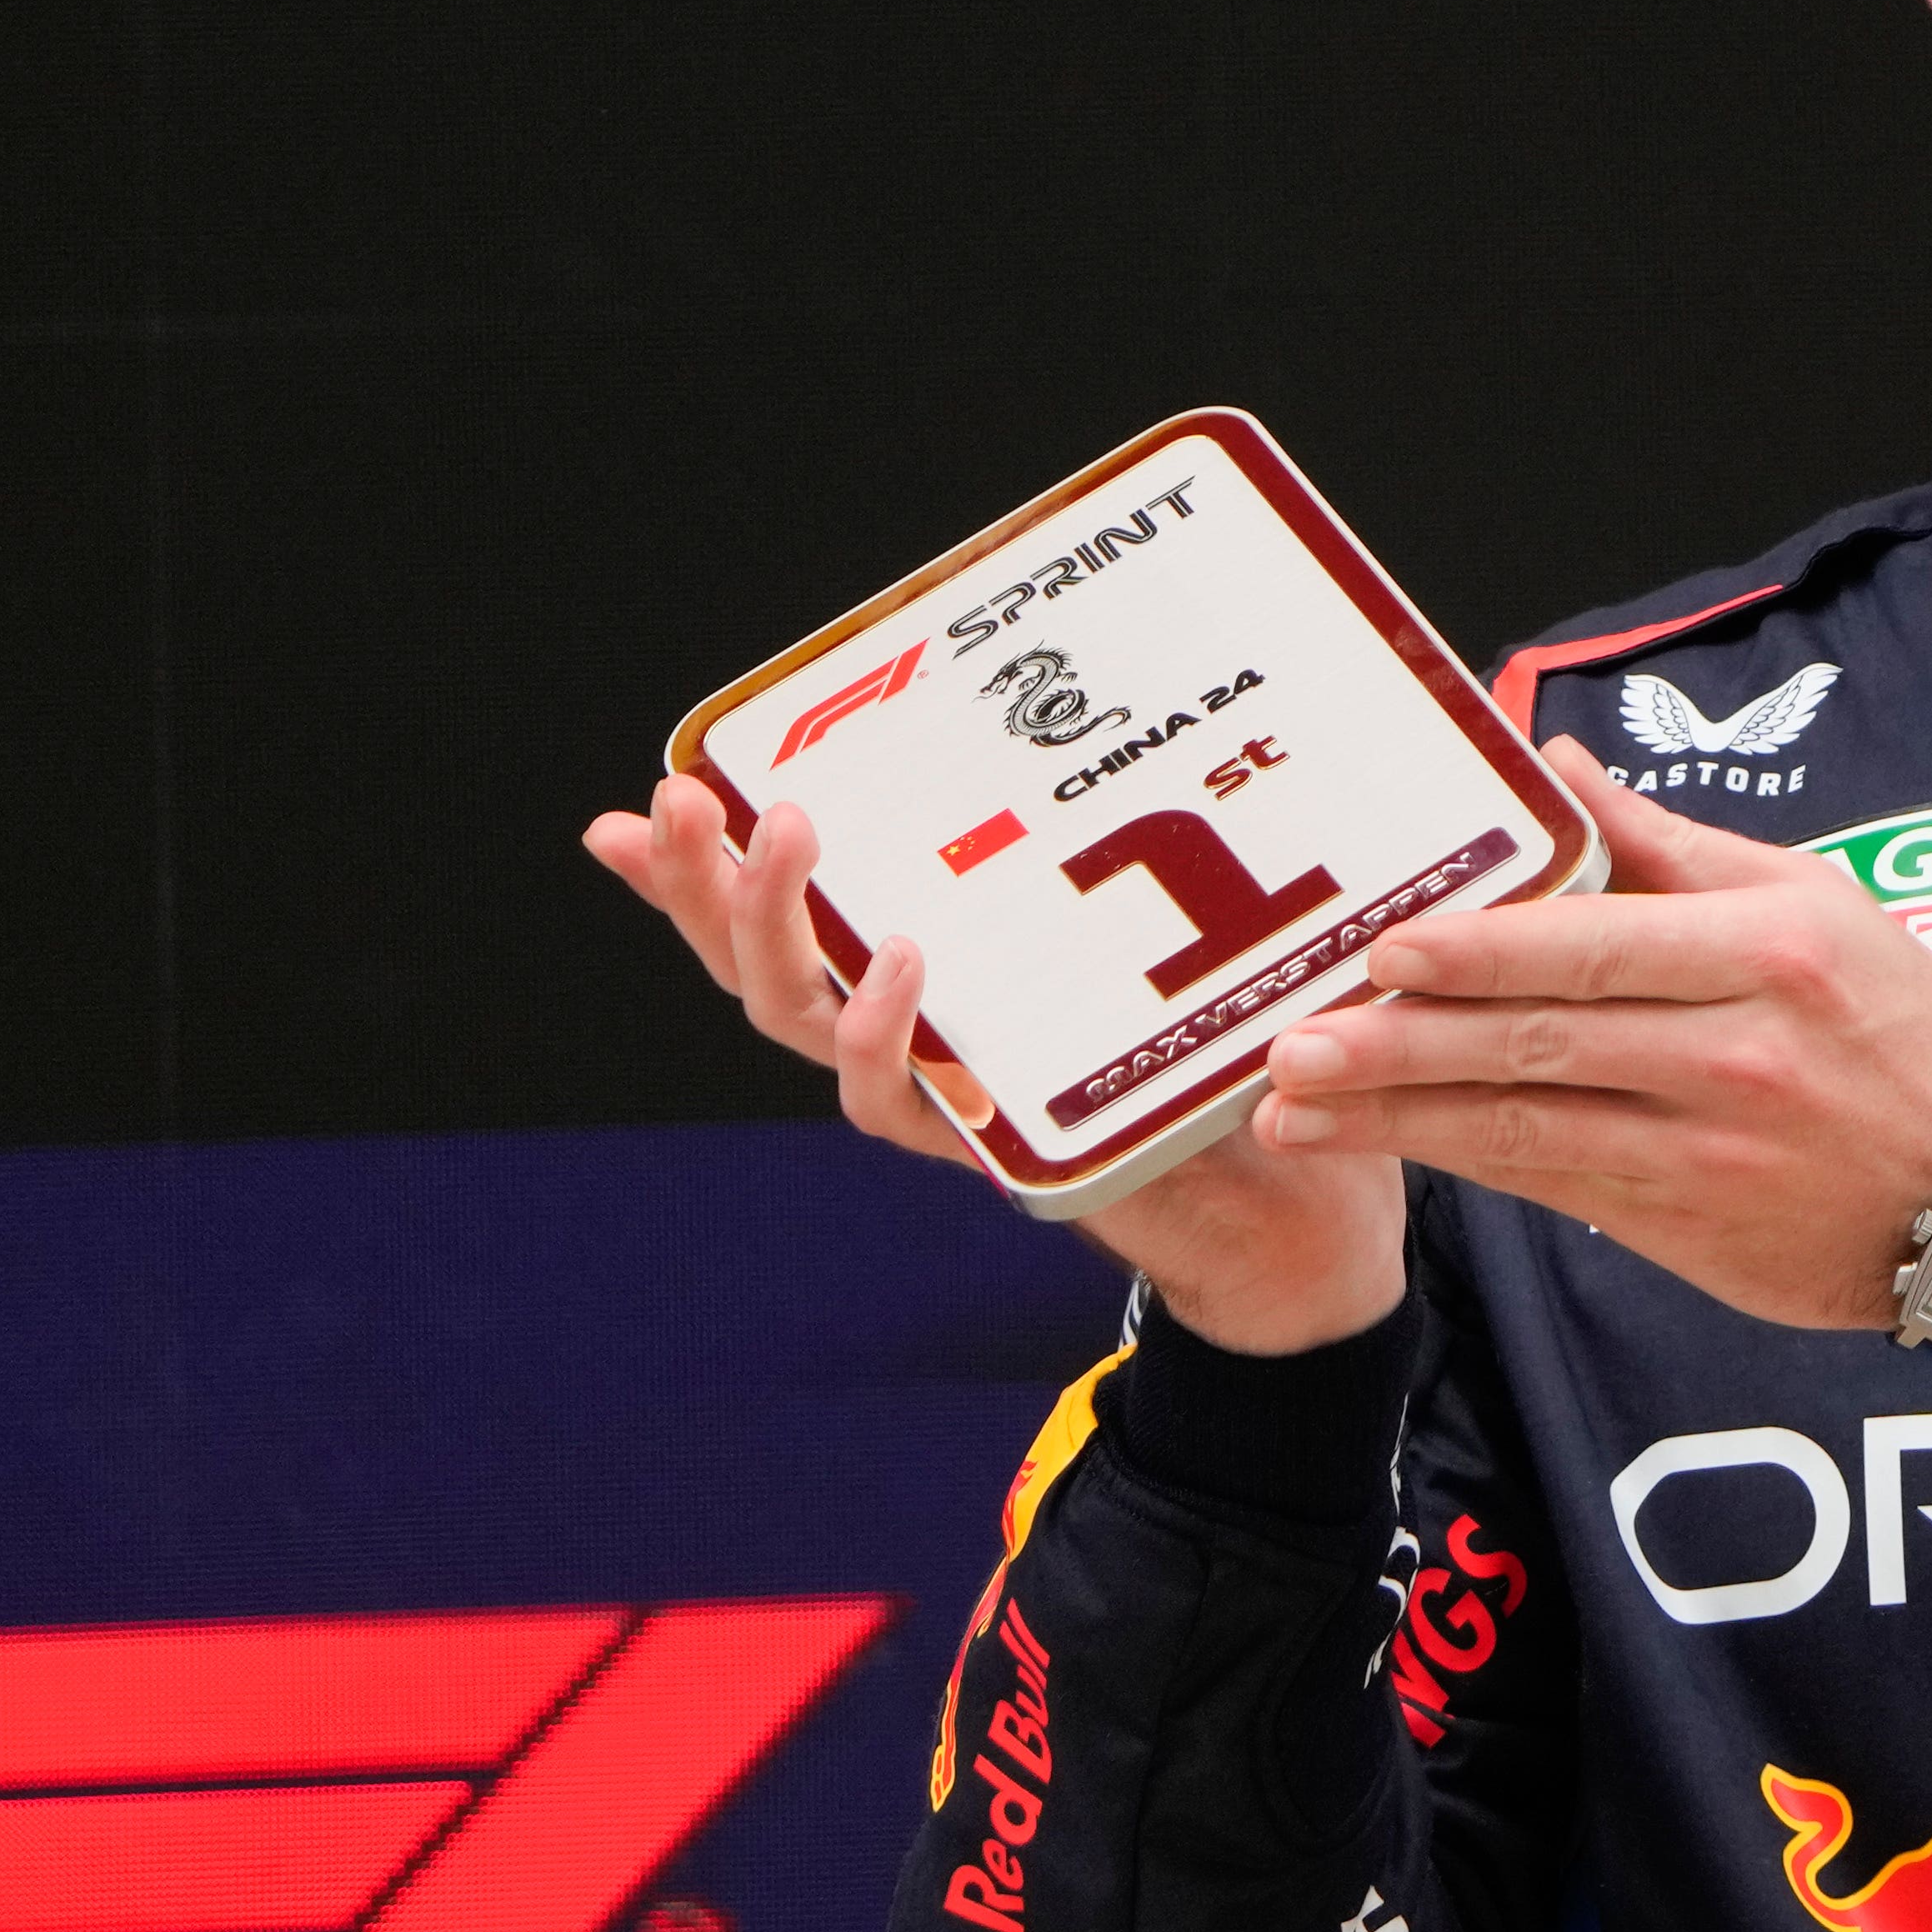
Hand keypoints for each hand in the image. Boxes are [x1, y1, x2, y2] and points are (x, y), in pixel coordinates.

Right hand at [580, 776, 1406, 1352]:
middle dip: (708, 882)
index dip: (699, 874)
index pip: (781, 924)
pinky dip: (883, 1031)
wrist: (1283, 1197)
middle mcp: (903, 1043)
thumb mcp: (1152, 932)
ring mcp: (936, 1096)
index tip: (648, 796)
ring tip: (787, 837)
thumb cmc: (1211, 1052)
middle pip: (760, 966)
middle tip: (686, 800)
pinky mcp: (986, 1145)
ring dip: (777, 928)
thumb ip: (1104, 866)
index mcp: (916, 988)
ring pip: (803, 1021)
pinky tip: (898, 960)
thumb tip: (1087, 734)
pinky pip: (899, 1101)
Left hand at [1254, 740, 1931, 1327]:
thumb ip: (1678, 847)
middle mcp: (1739, 1053)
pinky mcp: (1686, 1221)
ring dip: (1403, 1114)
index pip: (1601, 945)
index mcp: (1771, 954)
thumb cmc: (1899, 1031)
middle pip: (1546, 1040)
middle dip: (1406, 1041)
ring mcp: (1710, 1149)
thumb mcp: (1819, 906)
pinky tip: (1387, 1144)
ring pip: (1531, 1124)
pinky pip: (1554, 1183)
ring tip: (1296, 1106)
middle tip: (1296, 1039)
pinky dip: (1463, 1162)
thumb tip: (1562, 774)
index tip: (1387, 947)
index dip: (1486, 952)